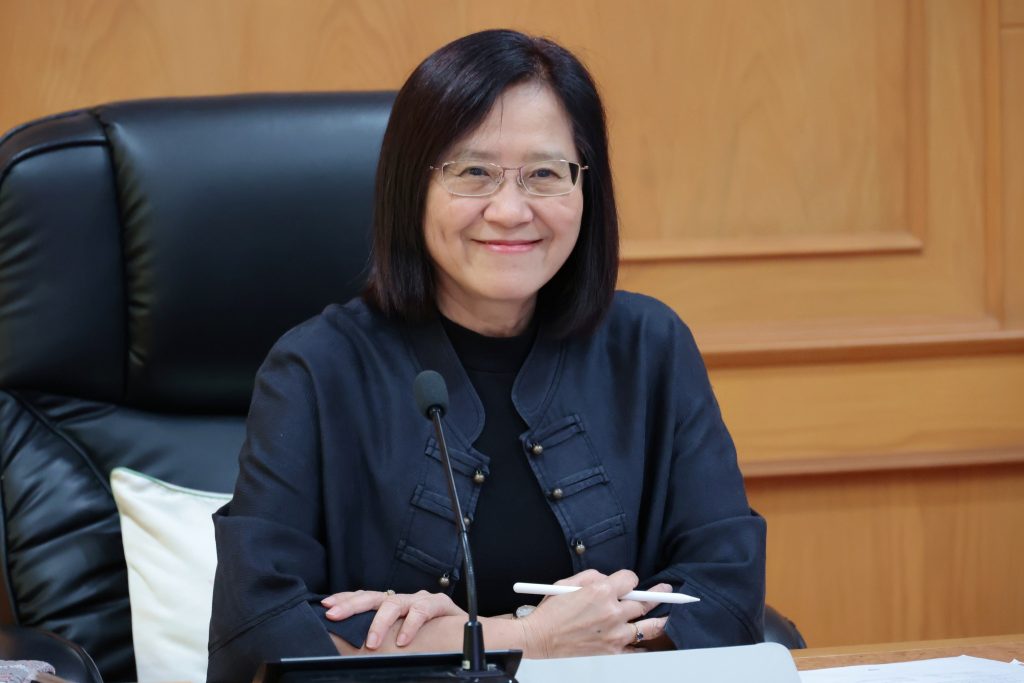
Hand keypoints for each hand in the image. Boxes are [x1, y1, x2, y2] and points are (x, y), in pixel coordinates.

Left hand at [321, 589, 466, 649]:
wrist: (465, 629)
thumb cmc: (431, 633)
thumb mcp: (402, 633)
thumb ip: (384, 635)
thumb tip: (356, 650)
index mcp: (391, 604)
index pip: (364, 597)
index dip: (345, 599)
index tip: (326, 606)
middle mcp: (402, 599)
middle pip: (373, 596)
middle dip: (351, 604)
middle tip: (334, 615)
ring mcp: (418, 600)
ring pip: (394, 603)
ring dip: (380, 622)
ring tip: (372, 642)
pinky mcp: (438, 604)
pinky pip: (421, 611)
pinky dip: (410, 626)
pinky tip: (403, 640)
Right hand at [519, 569, 670, 657]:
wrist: (539, 640)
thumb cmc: (550, 612)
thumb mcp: (567, 583)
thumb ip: (592, 577)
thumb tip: (608, 579)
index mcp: (601, 591)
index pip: (630, 579)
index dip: (630, 579)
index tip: (628, 582)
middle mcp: (612, 611)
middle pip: (644, 601)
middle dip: (656, 594)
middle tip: (667, 590)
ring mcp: (615, 633)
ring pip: (648, 625)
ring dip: (660, 618)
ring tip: (670, 614)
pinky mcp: (612, 651)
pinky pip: (636, 649)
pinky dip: (644, 645)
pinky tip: (651, 641)